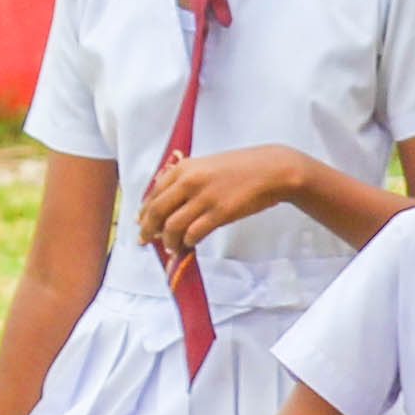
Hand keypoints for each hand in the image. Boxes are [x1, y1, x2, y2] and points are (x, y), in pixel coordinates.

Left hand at [134, 142, 310, 257]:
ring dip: (168, 240)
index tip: (142, 223)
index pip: (154, 194)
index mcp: (184, 168)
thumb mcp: (207, 166)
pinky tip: (189, 245)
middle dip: (148, 230)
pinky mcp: (220, 213)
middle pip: (157, 211)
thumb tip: (170, 203)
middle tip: (146, 241)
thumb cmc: (242, 168)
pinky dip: (187, 242)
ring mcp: (204, 198)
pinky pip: (194, 233)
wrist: (272, 170)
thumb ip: (187, 180)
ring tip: (171, 247)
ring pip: (172, 226)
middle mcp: (189, 181)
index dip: (145, 212)